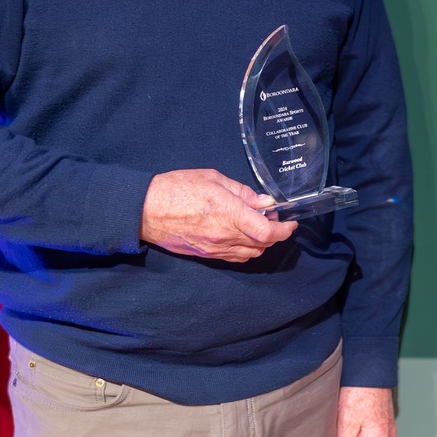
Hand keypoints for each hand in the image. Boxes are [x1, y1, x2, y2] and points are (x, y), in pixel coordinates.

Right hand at [139, 169, 295, 261]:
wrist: (145, 210)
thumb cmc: (177, 188)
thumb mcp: (214, 179)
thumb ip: (242, 192)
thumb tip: (264, 202)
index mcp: (229, 213)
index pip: (267, 232)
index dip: (284, 229)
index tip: (290, 222)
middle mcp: (225, 235)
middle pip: (263, 244)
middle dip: (276, 234)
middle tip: (274, 218)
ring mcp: (215, 248)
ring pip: (250, 253)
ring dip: (261, 243)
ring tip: (258, 225)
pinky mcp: (206, 255)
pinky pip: (234, 257)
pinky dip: (246, 249)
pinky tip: (243, 236)